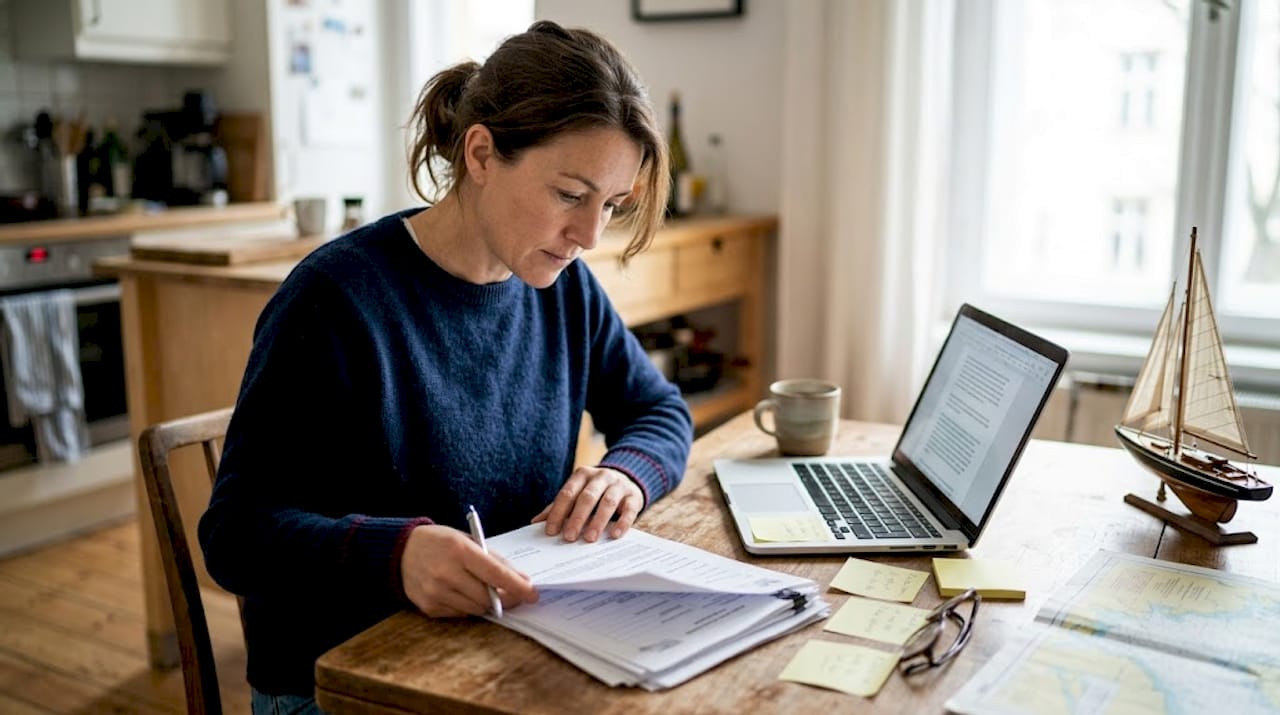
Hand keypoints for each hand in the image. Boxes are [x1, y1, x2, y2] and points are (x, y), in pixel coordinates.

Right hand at [400, 524, 537, 617]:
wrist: (400, 550)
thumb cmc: (440, 542)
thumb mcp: (467, 540)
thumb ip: (492, 559)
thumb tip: (520, 580)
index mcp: (459, 550)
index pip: (495, 574)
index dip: (517, 586)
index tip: (533, 594)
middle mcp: (445, 572)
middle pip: (487, 596)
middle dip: (505, 598)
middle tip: (514, 595)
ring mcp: (435, 591)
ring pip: (475, 609)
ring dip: (486, 603)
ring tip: (483, 590)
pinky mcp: (428, 606)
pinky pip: (460, 614)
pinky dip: (467, 606)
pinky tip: (461, 592)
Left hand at [531, 466, 643, 541]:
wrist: (627, 478)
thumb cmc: (595, 491)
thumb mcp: (577, 493)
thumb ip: (559, 506)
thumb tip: (536, 523)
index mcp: (582, 474)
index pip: (567, 493)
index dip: (558, 512)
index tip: (550, 531)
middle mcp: (601, 476)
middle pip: (587, 497)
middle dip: (577, 518)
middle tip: (568, 537)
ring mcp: (619, 485)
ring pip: (608, 502)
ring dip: (598, 521)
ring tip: (589, 539)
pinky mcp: (634, 496)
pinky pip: (629, 509)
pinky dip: (622, 523)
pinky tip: (615, 535)